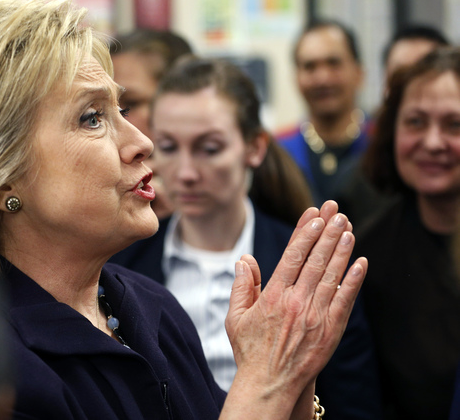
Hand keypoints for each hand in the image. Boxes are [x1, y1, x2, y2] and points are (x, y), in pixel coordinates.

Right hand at [222, 201, 366, 418]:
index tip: (313, 215)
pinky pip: (345, 301)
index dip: (304, 233)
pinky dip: (353, 281)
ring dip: (341, 250)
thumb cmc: (250, 349)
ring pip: (331, 276)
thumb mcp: (235, 317)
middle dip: (327, 234)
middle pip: (315, 260)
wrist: (269, 384)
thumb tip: (243, 259)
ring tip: (348, 229)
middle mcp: (295, 302)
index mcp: (273, 296)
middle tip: (337, 213)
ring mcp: (315, 316)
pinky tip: (360, 263)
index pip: (292, 256)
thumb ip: (241, 286)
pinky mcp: (330, 331)